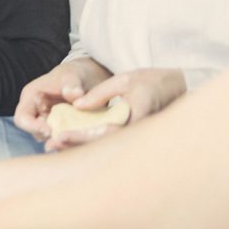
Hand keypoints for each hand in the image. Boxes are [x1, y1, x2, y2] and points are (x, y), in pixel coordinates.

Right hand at [14, 58, 111, 141]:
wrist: (88, 77)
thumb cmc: (75, 73)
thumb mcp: (73, 75)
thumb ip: (72, 84)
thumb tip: (74, 95)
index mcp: (31, 97)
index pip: (22, 118)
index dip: (32, 127)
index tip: (50, 131)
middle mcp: (36, 111)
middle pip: (35, 132)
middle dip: (49, 137)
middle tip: (66, 136)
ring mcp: (48, 121)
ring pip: (49, 138)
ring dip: (61, 139)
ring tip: (76, 135)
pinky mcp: (61, 128)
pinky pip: (62, 137)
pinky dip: (70, 139)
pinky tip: (81, 136)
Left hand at [45, 68, 187, 150]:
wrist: (177, 89)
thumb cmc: (151, 81)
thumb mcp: (124, 80)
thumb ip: (100, 93)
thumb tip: (76, 106)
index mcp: (138, 118)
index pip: (106, 133)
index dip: (82, 136)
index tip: (61, 135)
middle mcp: (138, 134)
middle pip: (102, 147)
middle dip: (75, 147)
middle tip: (50, 145)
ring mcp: (136, 140)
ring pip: (103, 149)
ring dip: (79, 149)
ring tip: (54, 145)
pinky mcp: (131, 140)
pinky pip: (108, 145)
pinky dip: (88, 144)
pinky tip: (70, 142)